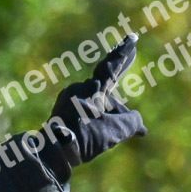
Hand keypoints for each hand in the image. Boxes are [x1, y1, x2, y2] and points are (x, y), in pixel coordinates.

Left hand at [45, 36, 145, 181]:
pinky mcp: (61, 112)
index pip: (112, 67)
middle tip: (127, 88)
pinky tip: (98, 135)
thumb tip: (139, 124)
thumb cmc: (84, 139)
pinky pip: (84, 110)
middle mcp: (80, 89)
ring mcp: (68, 99)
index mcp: (93, 89)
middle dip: (118, 100)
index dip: (124, 53)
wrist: (52, 154)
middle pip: (106, 89)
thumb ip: (132, 123)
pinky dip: (95, 119)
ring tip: (114, 134)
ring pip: (95, 103)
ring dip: (108, 115)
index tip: (132, 38)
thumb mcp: (115, 131)